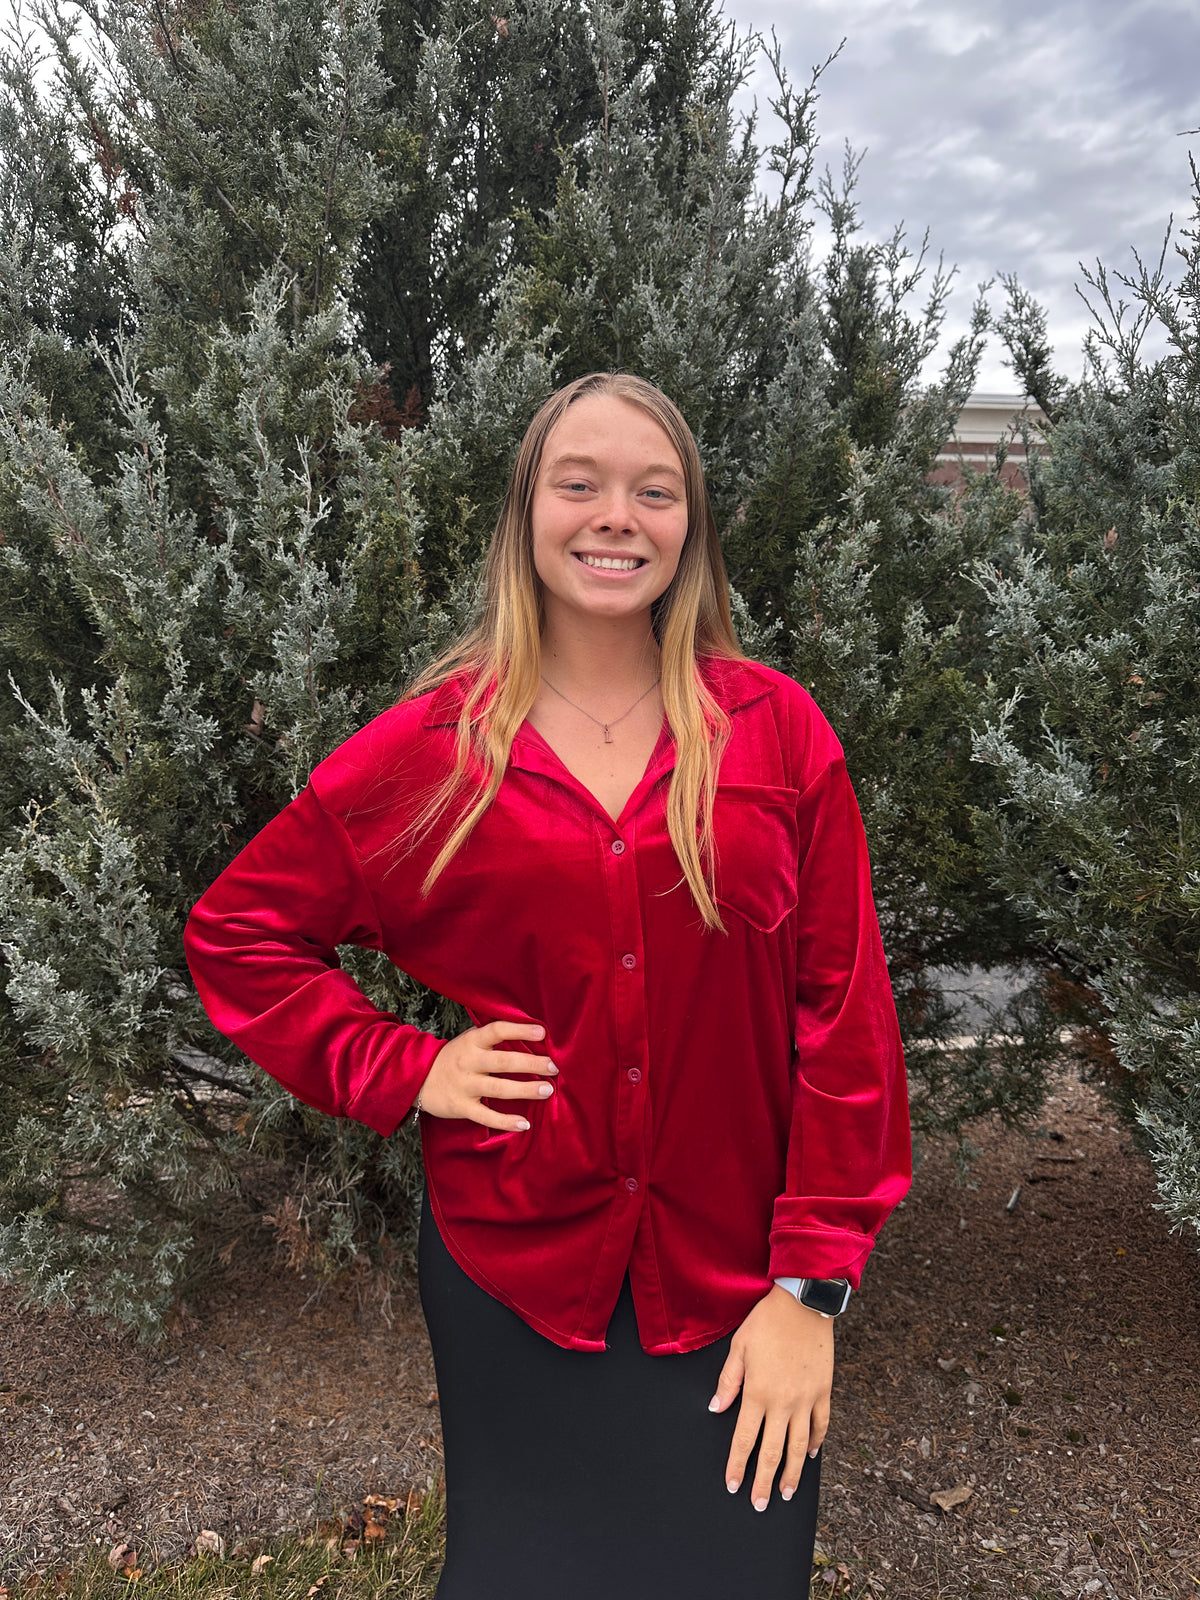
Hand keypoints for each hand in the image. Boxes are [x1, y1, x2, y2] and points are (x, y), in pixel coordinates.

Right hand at [416, 1020, 556, 1130]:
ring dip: (525, 1090)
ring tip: (548, 1090)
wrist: (418, 1079)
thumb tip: (533, 1034)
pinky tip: (524, 1124)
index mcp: (471, 1041)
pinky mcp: (461, 1106)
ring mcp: (464, 1085)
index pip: (497, 1031)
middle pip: (503, 1062)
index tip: (542, 1032)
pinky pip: (486, 1116)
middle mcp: (468, 1062)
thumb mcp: (469, 1041)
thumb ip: (493, 1038)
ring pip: (498, 1089)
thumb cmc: (454, 1058)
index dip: (519, 1030)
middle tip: (554, 1066)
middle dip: (531, 1063)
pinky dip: (505, 1121)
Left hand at [709, 1285, 833, 1509]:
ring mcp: (805, 1399)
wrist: (803, 1303)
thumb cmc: (766, 1322)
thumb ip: (728, 1381)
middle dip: (763, 1481)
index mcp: (757, 1393)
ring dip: (792, 1473)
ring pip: (799, 1446)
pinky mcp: (823, 1391)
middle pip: (772, 1452)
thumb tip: (715, 1409)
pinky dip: (816, 1442)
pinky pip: (821, 1425)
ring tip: (787, 1493)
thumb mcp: (739, 1347)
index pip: (744, 1440)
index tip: (733, 1485)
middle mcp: (782, 1402)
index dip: (738, 1465)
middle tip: (759, 1504)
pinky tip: (811, 1455)